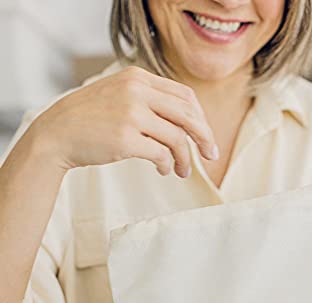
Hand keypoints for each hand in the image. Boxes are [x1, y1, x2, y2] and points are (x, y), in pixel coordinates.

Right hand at [29, 65, 218, 177]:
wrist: (56, 133)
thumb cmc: (91, 119)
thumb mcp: (120, 96)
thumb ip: (151, 101)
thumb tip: (190, 123)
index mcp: (138, 77)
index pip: (185, 95)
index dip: (200, 118)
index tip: (204, 136)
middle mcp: (136, 91)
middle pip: (189, 115)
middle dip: (205, 137)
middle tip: (211, 155)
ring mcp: (130, 114)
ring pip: (178, 138)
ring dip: (185, 158)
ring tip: (182, 171)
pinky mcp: (125, 139)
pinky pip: (161, 154)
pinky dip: (167, 165)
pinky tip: (163, 170)